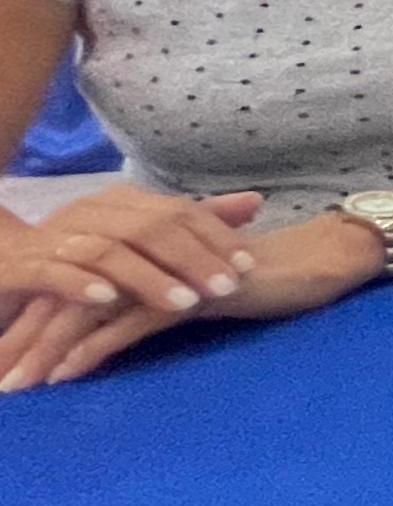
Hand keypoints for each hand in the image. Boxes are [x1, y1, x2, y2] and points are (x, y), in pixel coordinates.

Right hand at [0, 185, 265, 326]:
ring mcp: (53, 237)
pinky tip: (107, 300)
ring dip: (149, 277)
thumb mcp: (137, 239)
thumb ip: (190, 223)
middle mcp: (88, 212)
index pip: (177, 212)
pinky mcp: (19, 266)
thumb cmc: (77, 254)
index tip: (247, 264)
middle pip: (149, 228)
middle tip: (227, 287)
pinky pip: (51, 271)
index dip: (215, 235)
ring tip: (185, 303)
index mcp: (119, 202)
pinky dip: (80, 284)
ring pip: (108, 251)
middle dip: (192, 259)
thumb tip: (255, 202)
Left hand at [0, 206, 384, 393]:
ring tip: (19, 385)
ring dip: (46, 350)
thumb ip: (154, 303)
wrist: (316, 260)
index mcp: (138, 255)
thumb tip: (118, 330)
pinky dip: (92, 349)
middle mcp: (142, 258)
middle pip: (65, 299)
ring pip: (86, 312)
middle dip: (24, 341)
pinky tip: (67, 375)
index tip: (5, 360)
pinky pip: (128, 323)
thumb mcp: (194, 293)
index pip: (69, 287)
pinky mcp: (186, 292)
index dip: (31, 323)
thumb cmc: (261, 281)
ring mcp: (162, 272)